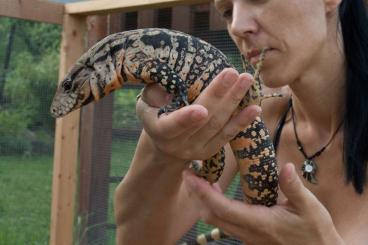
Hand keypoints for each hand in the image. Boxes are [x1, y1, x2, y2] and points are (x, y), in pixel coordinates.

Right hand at [136, 68, 261, 161]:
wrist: (164, 144)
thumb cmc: (155, 115)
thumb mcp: (145, 105)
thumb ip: (152, 96)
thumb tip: (167, 91)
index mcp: (160, 131)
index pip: (172, 126)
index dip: (186, 119)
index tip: (201, 109)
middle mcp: (179, 145)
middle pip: (203, 121)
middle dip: (219, 96)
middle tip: (233, 73)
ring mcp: (197, 150)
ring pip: (218, 126)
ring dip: (234, 102)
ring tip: (246, 79)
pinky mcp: (210, 150)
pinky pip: (228, 135)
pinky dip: (242, 121)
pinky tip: (255, 108)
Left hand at [182, 163, 344, 244]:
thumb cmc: (314, 232)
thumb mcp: (310, 208)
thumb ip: (294, 187)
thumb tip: (285, 166)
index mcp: (260, 223)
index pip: (222, 208)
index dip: (203, 192)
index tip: (190, 177)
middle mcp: (247, 232)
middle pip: (211, 215)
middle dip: (197, 195)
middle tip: (191, 173)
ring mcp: (246, 237)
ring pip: (215, 220)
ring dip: (204, 200)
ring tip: (202, 179)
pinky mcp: (248, 236)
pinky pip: (224, 222)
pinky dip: (214, 205)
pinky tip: (218, 192)